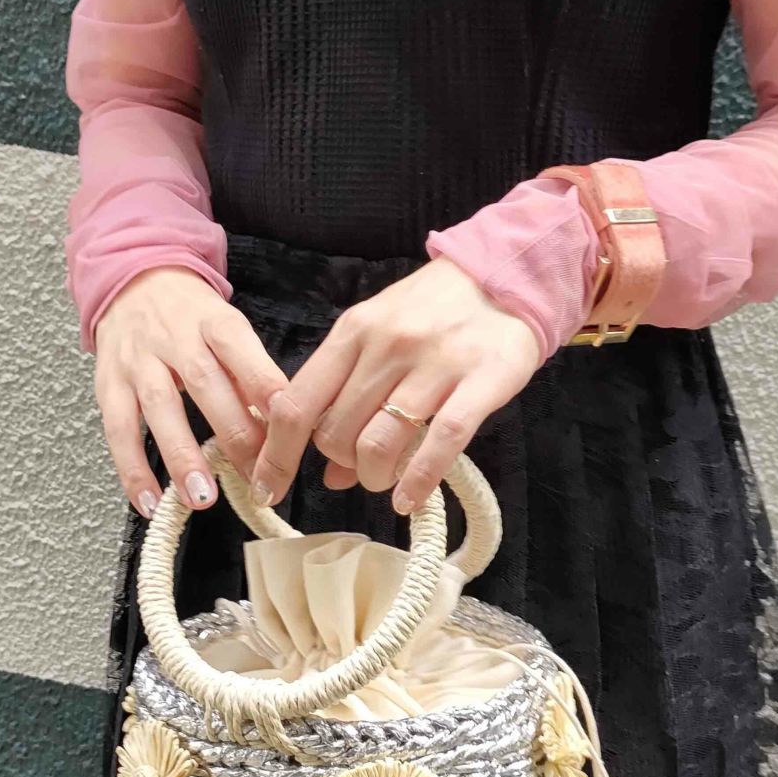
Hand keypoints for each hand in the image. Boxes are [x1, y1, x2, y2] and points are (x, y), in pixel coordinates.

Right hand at [92, 266, 288, 516]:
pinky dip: (132, 470)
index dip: (264, 384)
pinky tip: (151, 503)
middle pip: (205, 383)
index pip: (241, 350)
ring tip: (203, 498)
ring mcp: (137, 360)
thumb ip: (252, 377)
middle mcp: (174, 337)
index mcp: (215, 322)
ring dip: (182, 456)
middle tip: (256, 478)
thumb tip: (285, 431)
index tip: (288, 423)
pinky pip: (118, 430)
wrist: (133, 280)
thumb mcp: (230, 332)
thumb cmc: (194, 321)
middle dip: (233, 434)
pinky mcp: (108, 384)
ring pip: (159, 407)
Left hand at [248, 256, 540, 514]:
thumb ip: (348, 397)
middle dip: (342, 464)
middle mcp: (387, 345)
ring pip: (380, 443)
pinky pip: (441, 444)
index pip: (297, 403)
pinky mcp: (482, 381)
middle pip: (337, 433)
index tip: (269, 488)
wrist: (508, 275)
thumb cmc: (437, 312)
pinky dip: (417, 482)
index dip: (277, 454)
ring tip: (385, 480)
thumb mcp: (380, 340)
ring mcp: (435, 364)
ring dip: (374, 477)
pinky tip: (408, 500)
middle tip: (361, 468)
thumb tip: (330, 475)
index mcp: (354, 331)